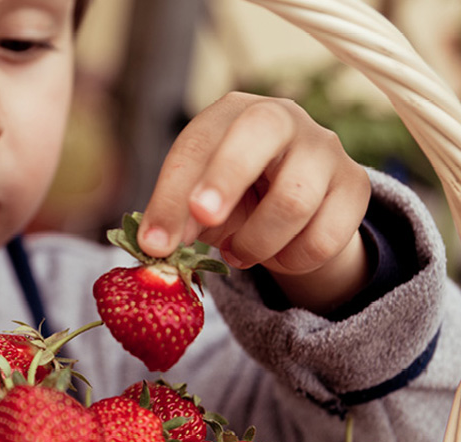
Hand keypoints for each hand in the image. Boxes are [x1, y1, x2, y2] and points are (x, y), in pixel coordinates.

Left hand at [136, 92, 371, 313]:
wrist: (294, 201)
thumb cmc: (231, 193)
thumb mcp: (196, 199)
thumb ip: (175, 217)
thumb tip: (156, 246)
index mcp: (230, 112)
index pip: (197, 144)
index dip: (173, 194)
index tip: (156, 241)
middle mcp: (282, 117)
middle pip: (258, 132)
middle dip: (225, 179)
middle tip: (203, 221)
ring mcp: (325, 148)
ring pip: (293, 200)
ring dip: (256, 243)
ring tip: (238, 254)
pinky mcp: (355, 186)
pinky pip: (325, 236)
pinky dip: (293, 259)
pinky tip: (278, 255)